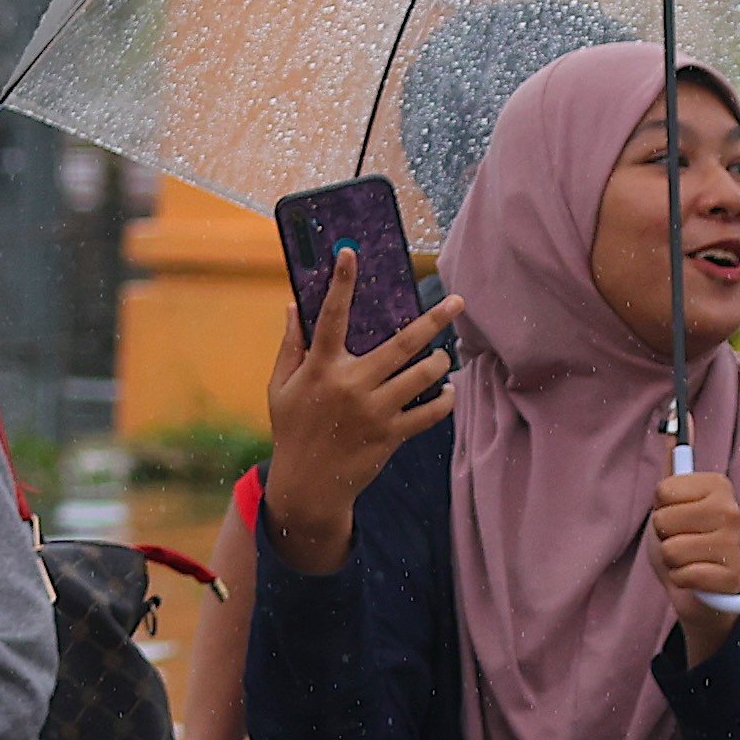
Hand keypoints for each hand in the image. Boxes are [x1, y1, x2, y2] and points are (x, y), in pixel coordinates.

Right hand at [260, 253, 458, 569]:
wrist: (308, 486)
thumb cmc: (292, 431)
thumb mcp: (281, 387)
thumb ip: (290, 346)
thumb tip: (293, 306)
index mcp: (321, 367)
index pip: (331, 316)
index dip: (341, 282)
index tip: (350, 253)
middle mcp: (351, 384)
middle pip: (403, 343)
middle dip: (435, 319)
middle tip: (458, 301)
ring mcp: (374, 410)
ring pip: (423, 376)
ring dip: (440, 361)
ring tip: (442, 356)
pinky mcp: (391, 435)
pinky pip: (430, 414)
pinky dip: (444, 401)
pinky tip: (446, 391)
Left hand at [647, 463, 739, 655]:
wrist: (699, 591)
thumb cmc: (685, 541)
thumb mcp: (673, 499)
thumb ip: (675, 459)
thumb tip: (675, 414)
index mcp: (719, 486)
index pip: (663, 490)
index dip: (661, 508)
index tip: (677, 516)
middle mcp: (731, 510)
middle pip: (663, 519)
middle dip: (664, 536)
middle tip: (682, 541)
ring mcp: (733, 544)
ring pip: (671, 549)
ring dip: (672, 560)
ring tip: (688, 560)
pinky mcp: (730, 576)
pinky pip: (683, 574)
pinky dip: (682, 581)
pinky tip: (696, 579)